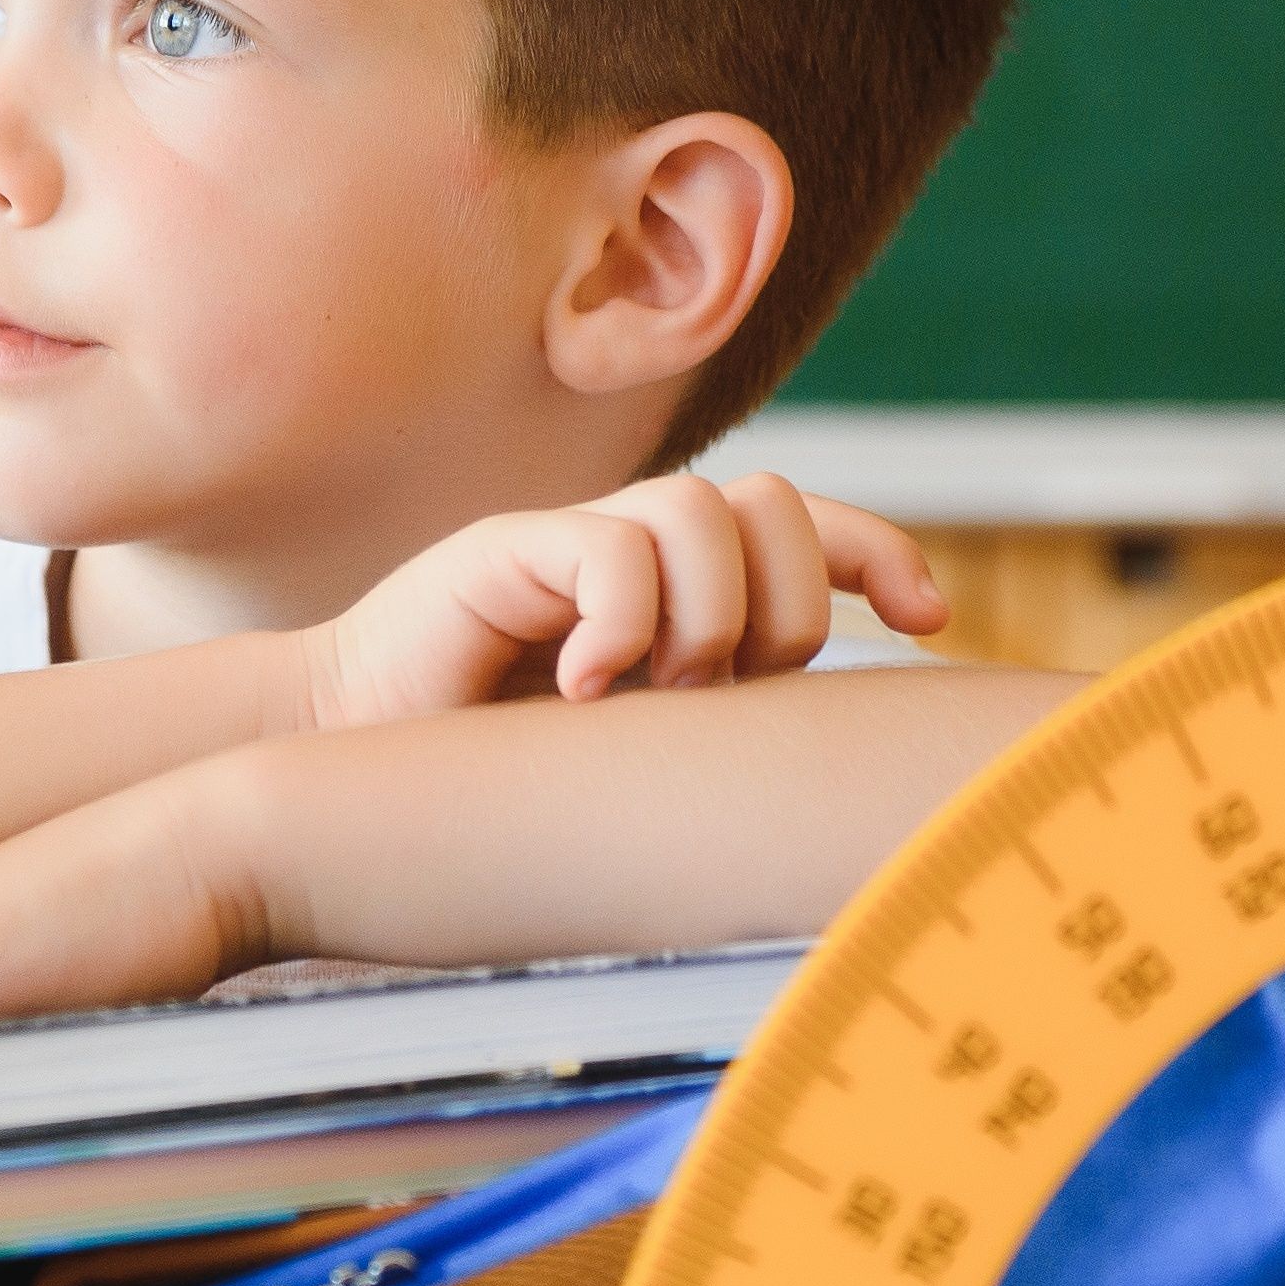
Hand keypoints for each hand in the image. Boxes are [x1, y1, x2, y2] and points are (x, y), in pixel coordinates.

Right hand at [298, 470, 945, 729]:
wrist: (353, 760)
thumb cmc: (501, 777)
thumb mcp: (648, 760)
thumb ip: (727, 735)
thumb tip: (847, 765)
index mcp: (691, 598)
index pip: (815, 538)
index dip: (883, 560)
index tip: (930, 623)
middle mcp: (646, 556)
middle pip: (779, 508)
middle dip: (787, 606)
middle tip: (725, 692)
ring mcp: (579, 542)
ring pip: (707, 512)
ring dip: (708, 616)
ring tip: (654, 692)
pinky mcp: (511, 548)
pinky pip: (616, 549)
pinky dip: (621, 623)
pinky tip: (579, 689)